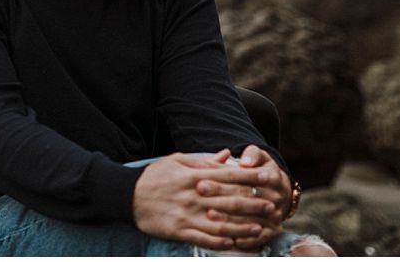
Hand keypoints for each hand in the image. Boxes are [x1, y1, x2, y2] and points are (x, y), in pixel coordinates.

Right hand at [132, 154, 279, 249]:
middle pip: (229, 200)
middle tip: (272, 205)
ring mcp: (187, 215)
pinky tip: (236, 243)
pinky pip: (204, 239)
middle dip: (253, 203)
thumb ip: (204, 160)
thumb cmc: (154, 176)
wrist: (127, 196)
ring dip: (243, 226)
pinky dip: (222, 242)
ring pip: (221, 223)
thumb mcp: (177, 161)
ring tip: (261, 227)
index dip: (249, 177)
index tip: (267, 177)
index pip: (227, 175)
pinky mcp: (179, 231)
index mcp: (193, 176)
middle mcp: (193, 196)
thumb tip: (227, 155)